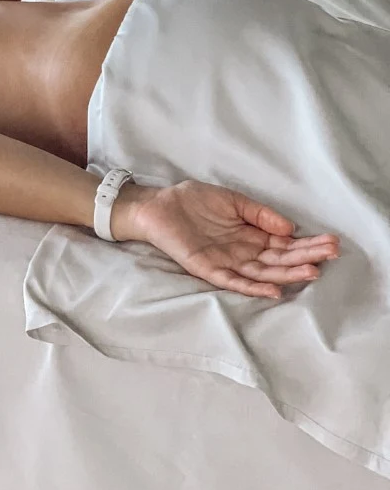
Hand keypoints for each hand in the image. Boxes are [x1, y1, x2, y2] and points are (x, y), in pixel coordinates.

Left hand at [114, 180, 338, 298]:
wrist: (158, 205)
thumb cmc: (192, 200)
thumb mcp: (232, 200)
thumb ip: (259, 213)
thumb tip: (290, 226)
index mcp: (250, 236)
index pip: (285, 243)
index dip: (307, 244)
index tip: (331, 241)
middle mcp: (243, 253)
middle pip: (279, 259)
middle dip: (306, 257)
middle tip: (331, 255)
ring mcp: (227, 262)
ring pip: (263, 273)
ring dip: (287, 274)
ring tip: (312, 271)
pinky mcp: (209, 269)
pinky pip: (234, 281)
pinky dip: (254, 287)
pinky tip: (274, 289)